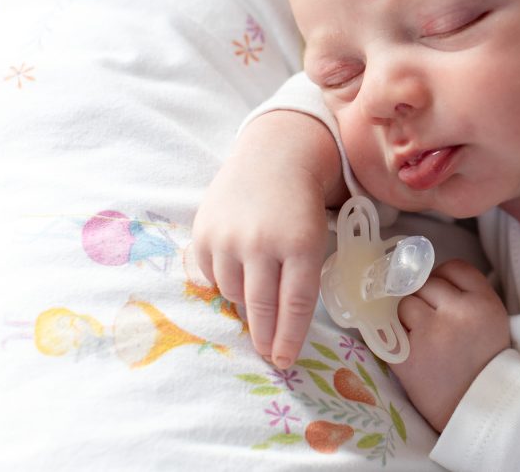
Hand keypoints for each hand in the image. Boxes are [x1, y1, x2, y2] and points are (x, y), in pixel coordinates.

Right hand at [192, 110, 347, 367]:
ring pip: (233, 294)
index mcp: (301, 243)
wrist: (273, 158)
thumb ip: (302, 278)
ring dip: (246, 302)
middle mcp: (262, 242)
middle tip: (270, 355)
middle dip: (266, 338)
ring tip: (258, 293)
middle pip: (262, 307)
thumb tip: (284, 329)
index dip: (290, 338)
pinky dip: (225, 280)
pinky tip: (238, 267)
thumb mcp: (315, 238)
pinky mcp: (203, 233)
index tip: (286, 361)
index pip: (296, 303)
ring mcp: (229, 237)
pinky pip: (212, 277)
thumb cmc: (301, 206)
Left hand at [393, 259, 509, 430]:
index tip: (440, 297)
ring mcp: (431, 332)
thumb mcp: (491, 320)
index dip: (442, 279)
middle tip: (431, 322)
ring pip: (405, 303)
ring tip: (422, 338)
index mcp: (484, 301)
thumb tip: (425, 275)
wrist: (475, 408)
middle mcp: (458, 312)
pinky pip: (389, 328)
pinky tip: (408, 348)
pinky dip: (394, 336)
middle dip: (423, 299)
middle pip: (425, 283)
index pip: (452, 268)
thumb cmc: (482, 362)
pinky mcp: (408, 354)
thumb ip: (467, 294)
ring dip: (407, 317)